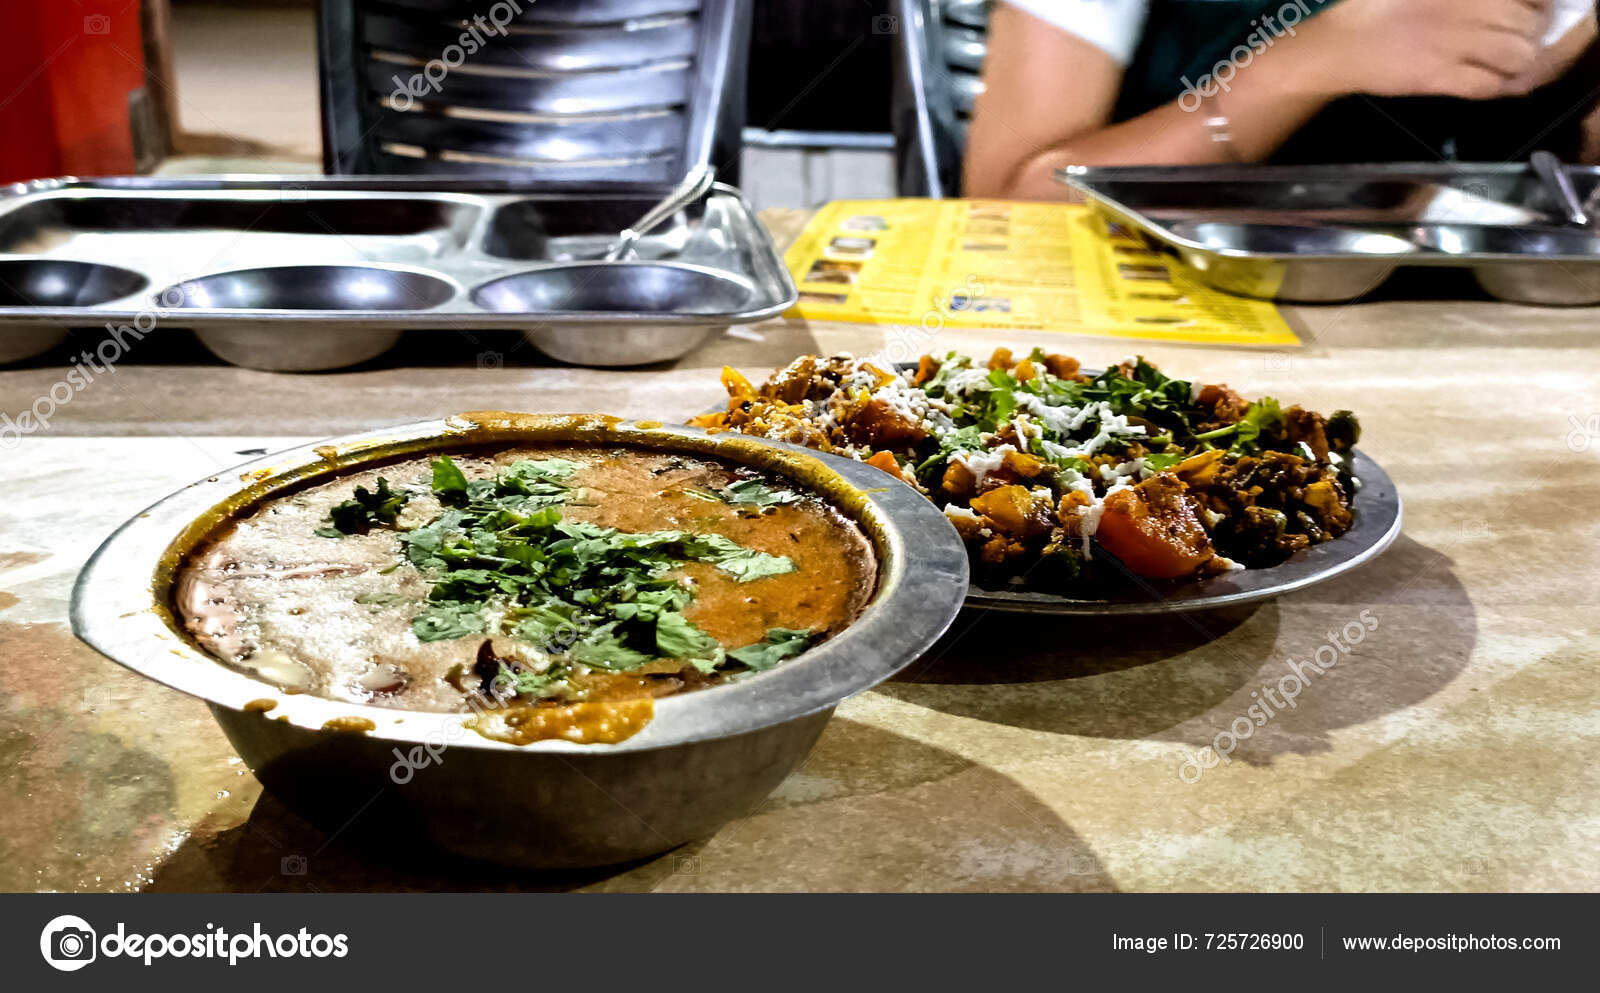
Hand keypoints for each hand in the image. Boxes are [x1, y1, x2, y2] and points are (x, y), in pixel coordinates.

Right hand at [1299, 0, 1555, 99]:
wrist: (1336, 43)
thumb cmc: (1372, 6)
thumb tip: (1496, 3)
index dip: (1540, 3)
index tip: (1540, 6)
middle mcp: (1462, 12)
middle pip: (1526, 24)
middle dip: (1537, 30)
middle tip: (1532, 33)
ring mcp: (1450, 47)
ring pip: (1516, 55)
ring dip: (1526, 58)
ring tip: (1520, 57)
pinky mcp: (1437, 79)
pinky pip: (1487, 85)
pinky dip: (1505, 84)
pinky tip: (1507, 80)